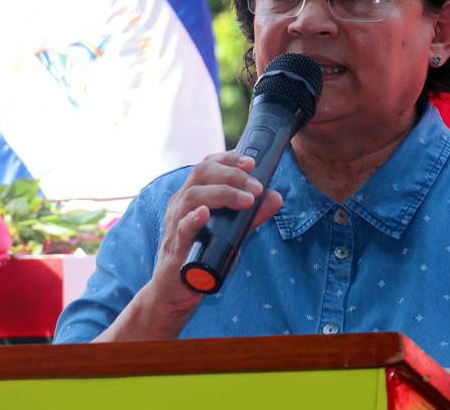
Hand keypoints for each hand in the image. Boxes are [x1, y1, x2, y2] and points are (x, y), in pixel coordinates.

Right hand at [94, 151, 282, 341]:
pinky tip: (205, 214)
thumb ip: (251, 216)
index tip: (251, 162)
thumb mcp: (230, 233)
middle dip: (232, 175)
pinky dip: (193, 218)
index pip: (208, 165)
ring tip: (246, 201)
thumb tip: (274, 197)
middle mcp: (181, 203)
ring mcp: (176, 223)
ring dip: (222, 194)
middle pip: (201, 173)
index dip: (229, 158)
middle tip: (256, 187)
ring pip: (193, 195)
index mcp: (193, 194)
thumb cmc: (200, 256)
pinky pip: (181, 227)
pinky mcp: (175, 246)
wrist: (174, 291)